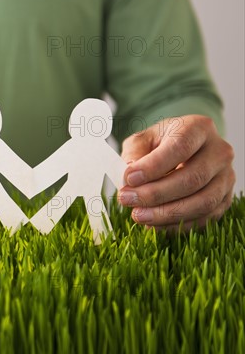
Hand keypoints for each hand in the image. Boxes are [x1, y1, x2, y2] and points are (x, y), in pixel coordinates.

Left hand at [118, 115, 234, 229]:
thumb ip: (134, 153)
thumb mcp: (143, 140)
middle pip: (192, 178)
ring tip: (138, 215)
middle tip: (127, 199)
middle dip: (155, 194)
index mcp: (199, 128)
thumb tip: (129, 173)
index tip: (129, 178)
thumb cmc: (160, 144)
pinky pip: (204, 218)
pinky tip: (154, 224)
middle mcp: (219, 152)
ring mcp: (226, 177)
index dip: (154, 166)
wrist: (183, 150)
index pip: (180, 147)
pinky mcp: (225, 199)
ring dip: (167, 214)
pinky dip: (177, 225)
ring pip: (202, 202)